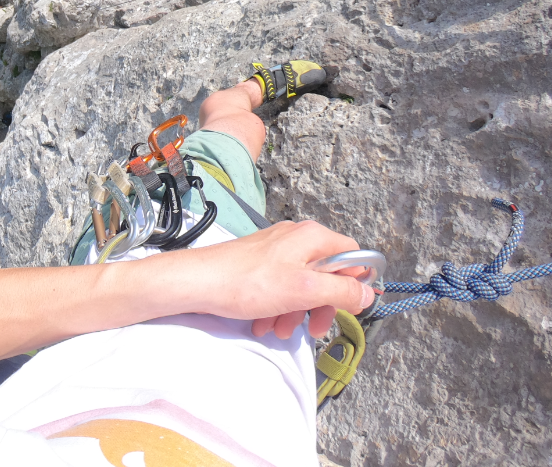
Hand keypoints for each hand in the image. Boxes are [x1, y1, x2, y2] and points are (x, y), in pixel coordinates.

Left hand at [171, 220, 374, 338]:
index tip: (348, 307)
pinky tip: (263, 324)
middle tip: (313, 329)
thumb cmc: (249, 282)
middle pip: (327, 276)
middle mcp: (296, 239)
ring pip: (302, 287)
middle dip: (320, 306)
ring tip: (277, 329)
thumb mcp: (304, 290)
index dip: (355, 283)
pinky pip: (280, 288)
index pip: (353, 256)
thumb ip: (341, 291)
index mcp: (312, 237)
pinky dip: (277, 308)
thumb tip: (368, 294)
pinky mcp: (260, 265)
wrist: (198, 282)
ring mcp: (276, 251)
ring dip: (295, 313)